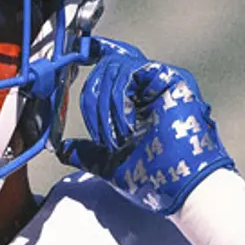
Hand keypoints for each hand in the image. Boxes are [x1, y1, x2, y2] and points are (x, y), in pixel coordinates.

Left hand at [60, 37, 233, 213]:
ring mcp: (161, 81)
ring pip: (114, 67)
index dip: (94, 56)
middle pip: (106, 66)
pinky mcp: (171, 78)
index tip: (81, 56)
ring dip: (105, 107)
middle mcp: (149, 86)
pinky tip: (128, 125)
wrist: (180, 188)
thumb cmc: (153, 178)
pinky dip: (119, 99)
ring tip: (119, 138)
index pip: (111, 67)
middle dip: (93, 101)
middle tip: (103, 137)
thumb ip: (88, 153)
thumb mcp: (109, 163)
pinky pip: (130, 70)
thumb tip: (64, 149)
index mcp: (136, 100)